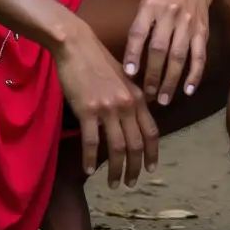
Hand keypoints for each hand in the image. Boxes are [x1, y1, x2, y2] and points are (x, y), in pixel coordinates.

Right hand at [55, 24, 159, 188]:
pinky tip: (90, 170)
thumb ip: (131, 98)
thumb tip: (136, 118)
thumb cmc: (98, 59)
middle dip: (134, 168)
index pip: (151, 131)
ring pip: (117, 148)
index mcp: (137, 97)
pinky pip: (92, 142)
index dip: (152, 153)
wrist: (77, 45)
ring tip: (113, 184)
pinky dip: (91, 159)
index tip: (150, 169)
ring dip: (116, 170)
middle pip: (136, 144)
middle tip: (130, 183)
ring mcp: (107, 108)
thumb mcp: (123, 78)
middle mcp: (126, 104)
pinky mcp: (87, 110)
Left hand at [123, 0, 214, 104]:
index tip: (129, 74)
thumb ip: (138, 30)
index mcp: (150, 7)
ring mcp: (188, 23)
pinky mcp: (202, 31)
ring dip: (171, 80)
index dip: (133, 53)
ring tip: (164, 99)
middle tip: (147, 96)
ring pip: (179, 56)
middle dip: (153, 75)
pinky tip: (188, 90)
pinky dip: (194, 74)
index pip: (139, 32)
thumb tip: (129, 64)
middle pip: (159, 48)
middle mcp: (170, 14)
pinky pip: (199, 56)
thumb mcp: (145, 6)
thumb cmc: (162, 0)